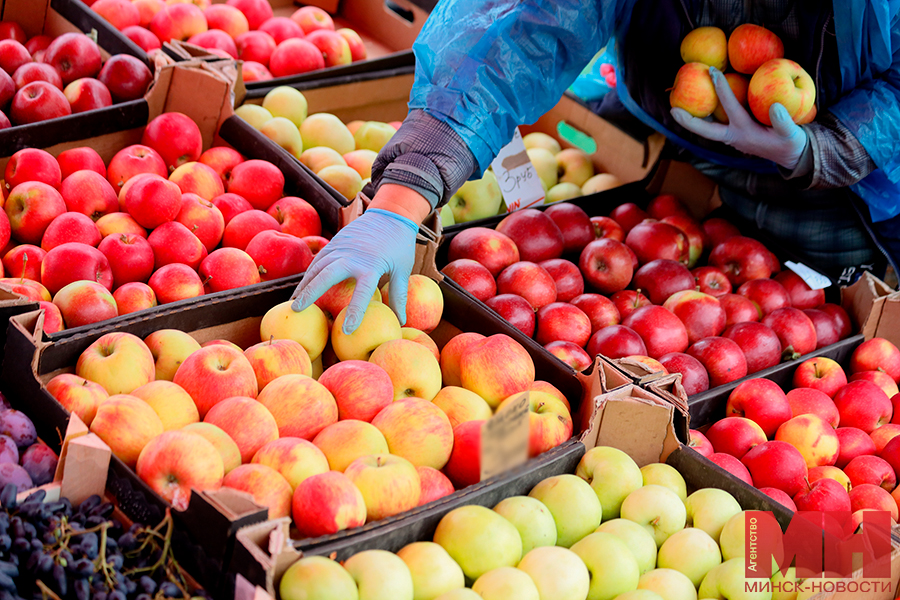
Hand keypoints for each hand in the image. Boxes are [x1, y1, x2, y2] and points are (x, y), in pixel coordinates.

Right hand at [290, 207, 418, 334]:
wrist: (390, 215)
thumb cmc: (399, 245)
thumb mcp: (403, 270)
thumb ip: (399, 295)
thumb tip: (401, 322)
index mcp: (371, 265)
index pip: (361, 293)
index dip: (355, 312)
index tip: (347, 330)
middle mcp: (352, 256)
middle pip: (326, 275)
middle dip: (310, 293)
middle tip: (297, 309)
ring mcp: (341, 246)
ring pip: (317, 266)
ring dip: (304, 283)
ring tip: (294, 301)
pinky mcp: (335, 241)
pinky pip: (318, 259)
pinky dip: (309, 273)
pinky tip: (302, 286)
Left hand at [670, 66, 807, 169]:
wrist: (790, 156)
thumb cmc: (790, 143)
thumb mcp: (791, 133)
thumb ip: (783, 121)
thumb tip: (774, 106)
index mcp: (744, 131)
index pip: (729, 106)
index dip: (721, 88)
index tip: (713, 72)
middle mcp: (732, 135)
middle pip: (704, 130)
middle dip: (688, 120)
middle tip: (672, 110)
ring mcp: (731, 137)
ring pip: (707, 128)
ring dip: (693, 119)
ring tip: (678, 107)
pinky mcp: (733, 135)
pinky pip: (715, 125)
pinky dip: (706, 116)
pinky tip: (702, 105)